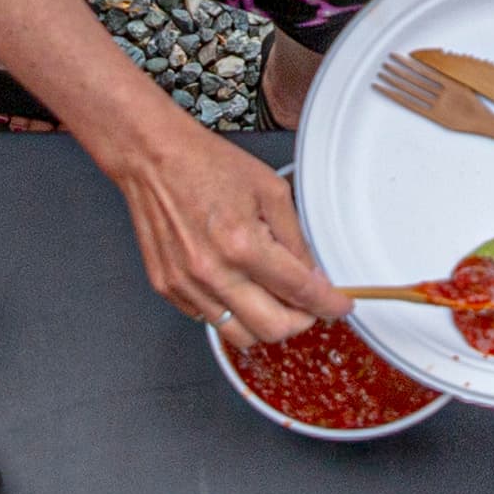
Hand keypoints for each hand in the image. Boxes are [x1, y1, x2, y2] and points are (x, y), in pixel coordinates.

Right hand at [99, 115, 347, 344]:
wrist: (153, 158)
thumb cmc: (205, 164)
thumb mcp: (269, 190)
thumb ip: (295, 239)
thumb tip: (313, 275)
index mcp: (242, 244)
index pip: (300, 292)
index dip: (329, 304)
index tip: (340, 305)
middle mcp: (212, 271)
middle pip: (273, 329)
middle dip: (301, 320)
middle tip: (308, 304)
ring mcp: (186, 285)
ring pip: (241, 336)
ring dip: (265, 321)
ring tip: (272, 297)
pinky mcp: (168, 288)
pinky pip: (210, 321)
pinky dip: (232, 312)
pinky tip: (237, 285)